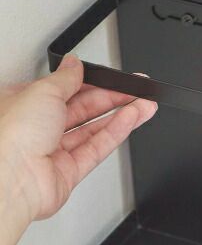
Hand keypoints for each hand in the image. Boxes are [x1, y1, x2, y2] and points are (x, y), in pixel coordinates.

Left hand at [0, 54, 156, 244]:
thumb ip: (66, 77)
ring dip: (121, 115)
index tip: (113, 77)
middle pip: (83, 108)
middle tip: (137, 89)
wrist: (10, 180)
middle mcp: (36, 128)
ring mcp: (53, 151)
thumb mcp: (42, 91)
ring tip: (144, 104)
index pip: (64, 89)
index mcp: (22, 104)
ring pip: (93, 129)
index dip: (91, 82)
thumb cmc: (9, 137)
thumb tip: (75, 64)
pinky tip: (131, 119)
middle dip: (113, 97)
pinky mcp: (68, 171)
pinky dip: (116, 132)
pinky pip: (97, 148)